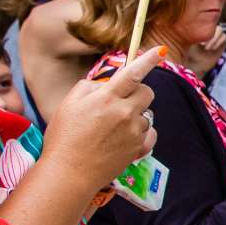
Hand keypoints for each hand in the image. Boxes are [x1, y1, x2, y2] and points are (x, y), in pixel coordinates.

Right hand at [44, 46, 161, 186]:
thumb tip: (107, 85)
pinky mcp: (138, 149)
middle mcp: (124, 113)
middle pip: (147, 92)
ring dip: (135, 116)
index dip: (149, 60)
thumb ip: (90, 87)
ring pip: (147, 115)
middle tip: (121, 102)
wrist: (69, 173)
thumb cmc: (64, 137)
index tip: (161, 51)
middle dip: (138, 93)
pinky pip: (150, 134)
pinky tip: (126, 138)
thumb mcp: (69, 104)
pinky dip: (142, 134)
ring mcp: (133, 132)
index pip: (133, 73)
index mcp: (106, 98)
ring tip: (113, 128)